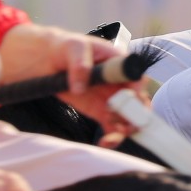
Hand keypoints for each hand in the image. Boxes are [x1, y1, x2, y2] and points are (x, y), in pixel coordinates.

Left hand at [0, 24, 145, 142]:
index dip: (136, 90)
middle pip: (138, 102)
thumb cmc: (67, 47)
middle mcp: (118, 82)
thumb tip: (81, 86)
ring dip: (125, 130)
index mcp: (118, 62)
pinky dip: (112, 138)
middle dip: (136, 116)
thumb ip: (79, 63)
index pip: (136, 77)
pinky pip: (112, 127)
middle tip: (123, 125)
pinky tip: (105, 143)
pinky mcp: (100, 110)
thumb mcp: (73, 47)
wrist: (51, 59)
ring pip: (128, 118)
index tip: (128, 100)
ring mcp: (110, 98)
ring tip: (111, 137)